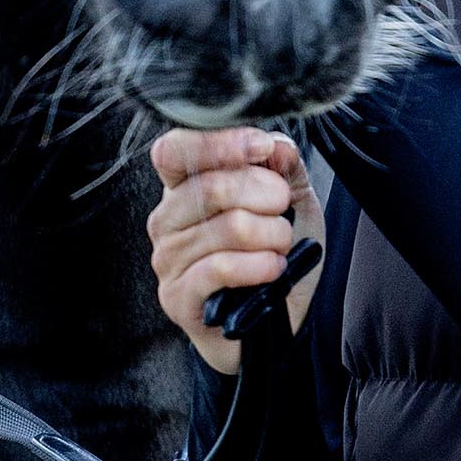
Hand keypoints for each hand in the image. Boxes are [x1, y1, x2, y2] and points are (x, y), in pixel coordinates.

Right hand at [148, 126, 325, 375]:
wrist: (282, 317)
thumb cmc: (276, 253)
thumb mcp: (293, 201)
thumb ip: (284, 167)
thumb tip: (275, 145)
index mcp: (185, 187)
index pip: (175, 149)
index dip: (217, 143)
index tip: (261, 148)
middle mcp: (167, 220)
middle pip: (209, 187)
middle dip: (263, 193)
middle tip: (284, 207)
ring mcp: (168, 260)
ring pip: (224, 228)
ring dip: (270, 234)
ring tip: (282, 244)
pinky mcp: (177, 297)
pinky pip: (219, 268)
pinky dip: (257, 265)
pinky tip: (273, 268)